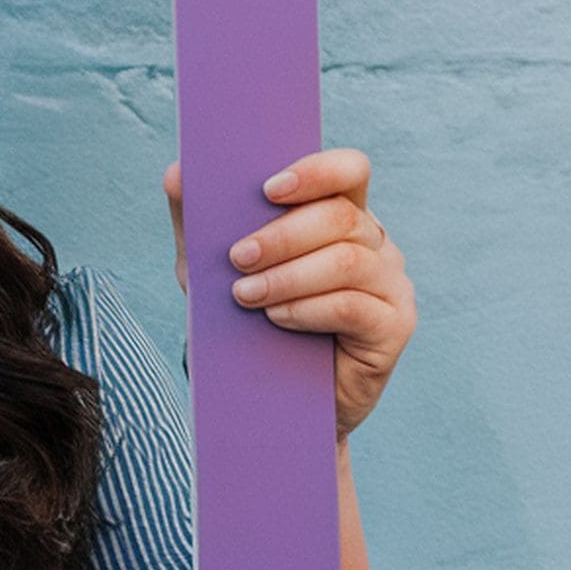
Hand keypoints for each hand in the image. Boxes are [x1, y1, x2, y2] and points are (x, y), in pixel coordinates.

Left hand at [163, 148, 414, 442]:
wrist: (274, 398)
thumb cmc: (250, 322)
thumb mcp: (213, 271)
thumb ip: (197, 222)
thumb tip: (176, 173)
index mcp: (339, 214)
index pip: (348, 171)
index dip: (315, 171)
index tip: (268, 189)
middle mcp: (374, 243)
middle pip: (340, 216)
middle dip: (282, 235)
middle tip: (237, 258)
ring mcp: (391, 283)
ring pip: (346, 261)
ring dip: (288, 276)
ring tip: (245, 296)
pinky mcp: (394, 325)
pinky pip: (353, 306)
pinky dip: (307, 309)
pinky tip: (277, 317)